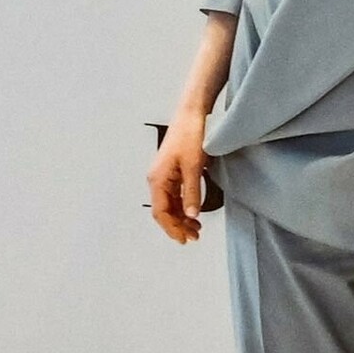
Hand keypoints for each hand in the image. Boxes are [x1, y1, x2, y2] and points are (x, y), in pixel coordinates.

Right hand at [148, 109, 208, 243]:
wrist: (191, 114)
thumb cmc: (190, 135)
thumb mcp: (194, 166)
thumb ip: (192, 192)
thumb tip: (191, 215)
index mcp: (157, 179)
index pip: (160, 212)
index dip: (172, 228)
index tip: (184, 239)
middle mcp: (157, 179)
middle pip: (164, 211)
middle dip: (178, 226)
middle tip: (194, 237)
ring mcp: (164, 175)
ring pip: (169, 204)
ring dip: (181, 218)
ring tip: (196, 229)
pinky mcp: (173, 171)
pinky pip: (175, 195)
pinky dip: (183, 206)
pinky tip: (193, 213)